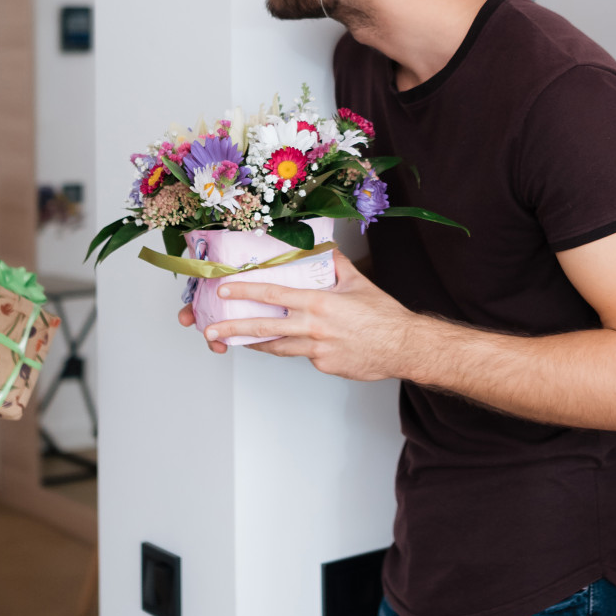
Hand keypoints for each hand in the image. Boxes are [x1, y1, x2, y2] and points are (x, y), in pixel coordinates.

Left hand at [205, 259, 422, 379]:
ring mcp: (317, 351)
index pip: (273, 295)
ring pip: (278, 347)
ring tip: (238, 342)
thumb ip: (337, 264)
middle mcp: (313, 328)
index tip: (224, 290)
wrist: (403, 346)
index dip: (245, 292)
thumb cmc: (384, 315)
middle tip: (211, 331)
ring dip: (256, 344)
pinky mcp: (324, 366)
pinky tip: (307, 343)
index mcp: (318, 303)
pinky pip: (305, 356)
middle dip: (233, 329)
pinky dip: (301, 348)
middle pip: (264, 328)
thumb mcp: (358, 282)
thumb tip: (325, 249)